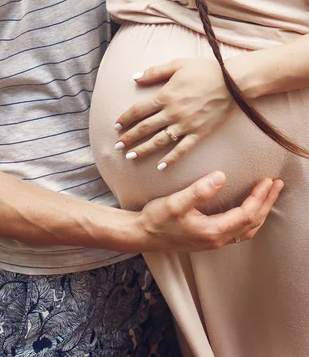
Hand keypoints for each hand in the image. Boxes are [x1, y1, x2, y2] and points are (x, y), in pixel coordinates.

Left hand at [115, 58, 234, 169]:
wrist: (233, 82)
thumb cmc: (205, 70)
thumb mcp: (177, 64)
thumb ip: (154, 72)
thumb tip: (134, 77)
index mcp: (165, 95)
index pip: (139, 110)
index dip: (125, 119)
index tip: (116, 126)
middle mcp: (172, 112)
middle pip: (145, 127)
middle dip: (129, 137)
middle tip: (117, 146)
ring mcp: (186, 125)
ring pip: (159, 141)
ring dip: (143, 150)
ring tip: (131, 157)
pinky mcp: (199, 133)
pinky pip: (182, 149)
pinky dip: (171, 159)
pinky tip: (160, 167)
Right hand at [134, 172, 282, 252]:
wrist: (142, 235)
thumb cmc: (157, 219)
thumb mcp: (176, 202)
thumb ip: (199, 190)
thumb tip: (221, 177)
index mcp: (213, 231)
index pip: (246, 213)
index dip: (260, 197)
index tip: (267, 180)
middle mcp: (217, 239)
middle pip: (253, 222)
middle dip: (267, 203)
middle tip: (277, 184)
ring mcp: (214, 241)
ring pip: (248, 230)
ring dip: (261, 212)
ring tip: (268, 196)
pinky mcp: (209, 239)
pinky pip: (239, 232)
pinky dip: (250, 219)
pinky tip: (248, 210)